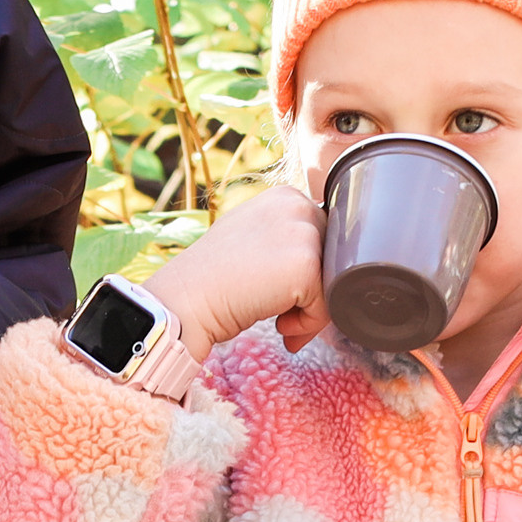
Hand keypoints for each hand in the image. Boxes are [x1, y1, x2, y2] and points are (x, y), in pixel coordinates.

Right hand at [142, 182, 327, 363]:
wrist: (186, 300)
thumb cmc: (212, 279)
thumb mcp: (251, 239)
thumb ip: (285, 239)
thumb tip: (318, 263)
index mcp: (286, 196)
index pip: (324, 239)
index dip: (307, 273)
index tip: (280, 293)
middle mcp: (298, 206)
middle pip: (334, 259)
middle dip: (312, 292)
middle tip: (282, 313)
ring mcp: (303, 233)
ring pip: (335, 281)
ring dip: (310, 310)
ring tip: (280, 319)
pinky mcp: (305, 264)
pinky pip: (329, 304)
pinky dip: (307, 325)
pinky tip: (278, 324)